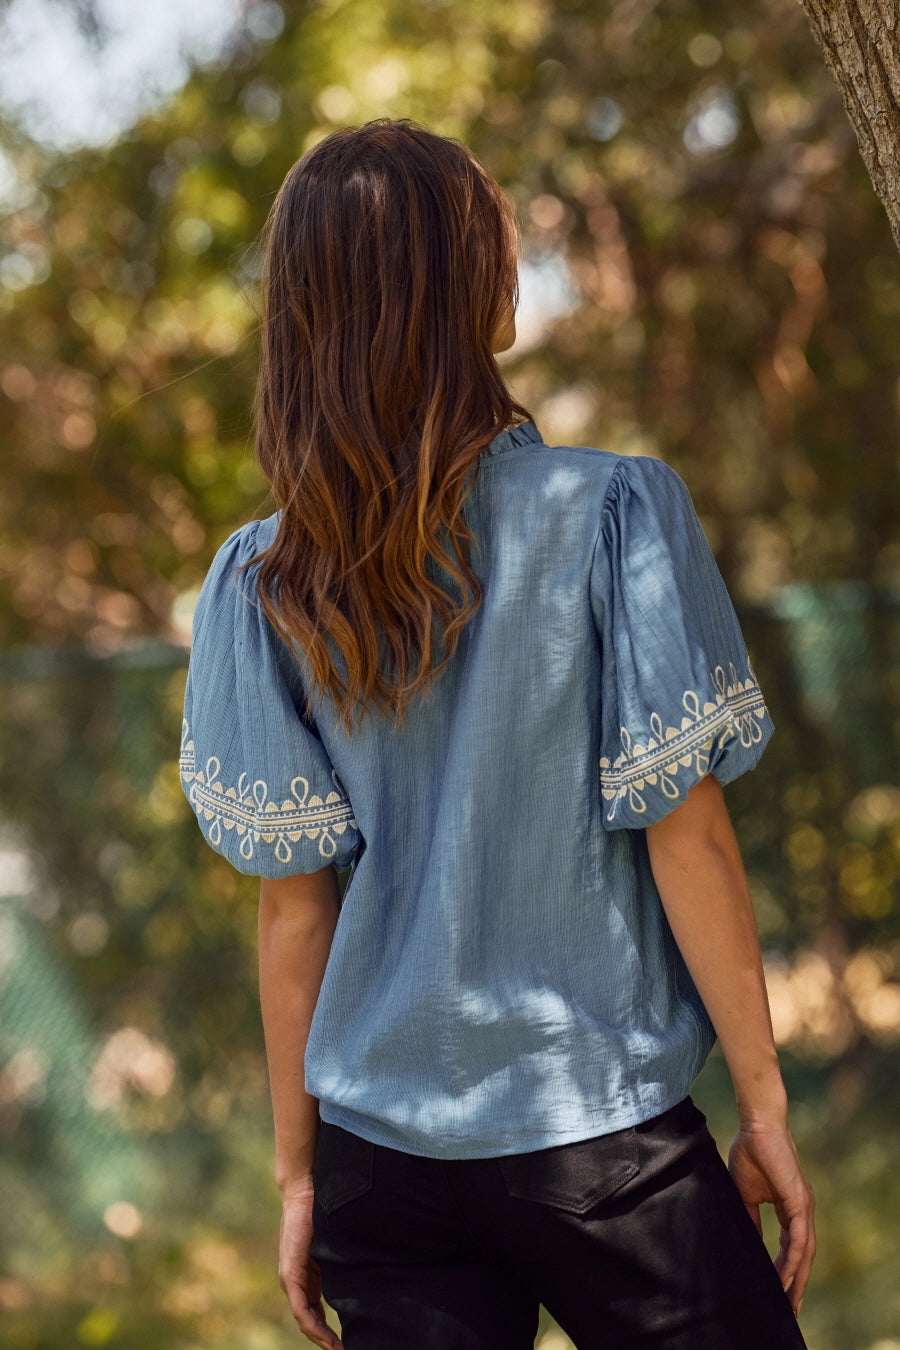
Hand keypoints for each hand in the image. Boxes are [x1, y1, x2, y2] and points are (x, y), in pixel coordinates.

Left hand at [279, 1184, 342, 1348]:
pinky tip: (326, 1339)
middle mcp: (297, 1281)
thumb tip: (370, 1268)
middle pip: (311, 1322)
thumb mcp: (335, 1242)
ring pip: (306, 1320)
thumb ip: (344, 1260)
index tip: (347, 1344)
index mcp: (308, 1275)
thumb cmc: (323, 1209)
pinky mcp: (291, 1273)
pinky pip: (301, 1309)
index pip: (317, 1313)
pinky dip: (314, 1326)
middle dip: (328, 1340)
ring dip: (322, 1339)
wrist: (304, 1190)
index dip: (330, 1332)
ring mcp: (292, 1279)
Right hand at [727, 1120, 815, 1313]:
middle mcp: (802, 1210)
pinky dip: (793, 1261)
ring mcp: (804, 1206)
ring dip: (797, 1278)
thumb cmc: (750, 1151)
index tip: (778, 1290)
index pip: (792, 1246)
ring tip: (788, 1301)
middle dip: (796, 1282)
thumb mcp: (746, 1193)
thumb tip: (749, 1241)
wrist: (756, 1126)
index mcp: (789, 1207)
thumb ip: (750, 1217)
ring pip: (805, 1252)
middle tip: (790, 1308)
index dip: (786, 1268)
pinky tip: (784, 1277)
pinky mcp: (800, 1201)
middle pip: (803, 1255)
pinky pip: (799, 1240)